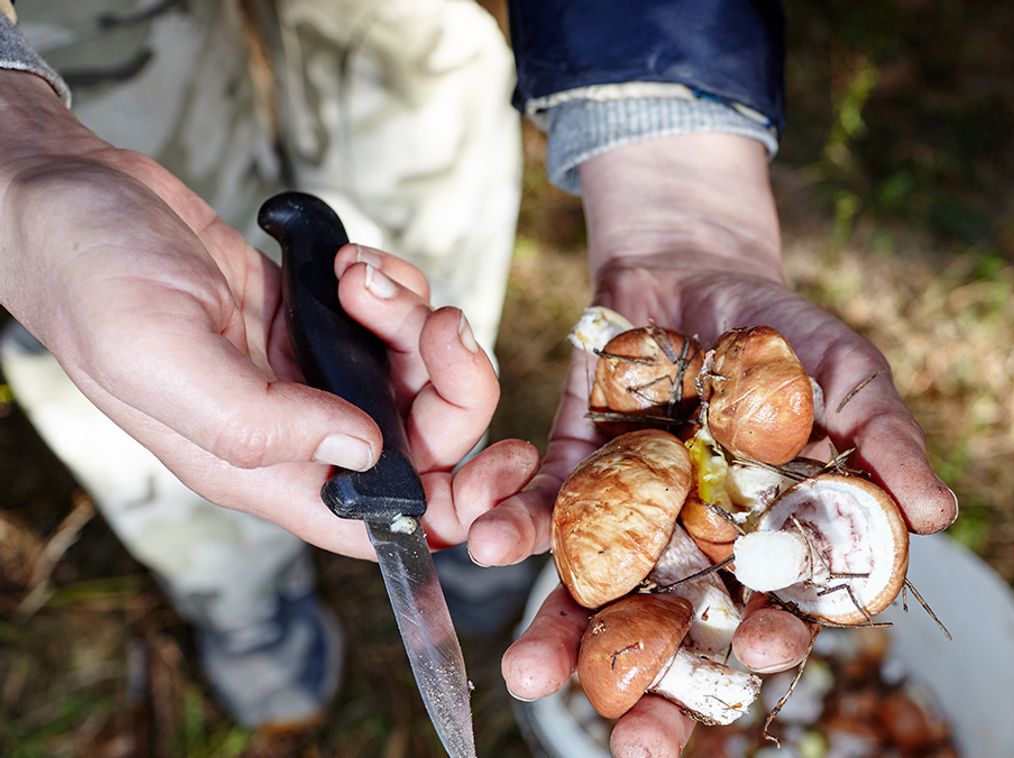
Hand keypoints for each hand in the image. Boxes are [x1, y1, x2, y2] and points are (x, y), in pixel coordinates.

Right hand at [0, 71, 537, 558]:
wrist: (75, 197)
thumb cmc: (92, 280)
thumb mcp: (161, 356)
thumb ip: (260, 419)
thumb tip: (365, 449)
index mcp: (263, 468)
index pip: (379, 523)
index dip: (452, 511)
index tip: (500, 468)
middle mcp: (298, 428)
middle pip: (427, 438)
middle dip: (450, 380)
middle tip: (429, 325)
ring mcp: (314, 370)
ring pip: (420, 369)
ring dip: (413, 318)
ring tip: (357, 278)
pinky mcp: (320, 318)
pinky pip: (399, 315)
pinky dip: (393, 285)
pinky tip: (344, 262)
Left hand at [488, 134, 955, 755]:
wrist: (694, 265)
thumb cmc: (784, 331)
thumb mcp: (846, 372)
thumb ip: (884, 438)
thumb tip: (939, 514)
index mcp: (771, 541)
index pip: (777, 610)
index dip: (774, 638)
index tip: (765, 650)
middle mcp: (697, 548)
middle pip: (679, 637)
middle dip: (656, 693)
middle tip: (635, 742)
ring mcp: (630, 518)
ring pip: (597, 597)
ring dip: (562, 638)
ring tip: (532, 676)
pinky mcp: (572, 475)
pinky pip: (540, 513)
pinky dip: (514, 527)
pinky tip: (491, 542)